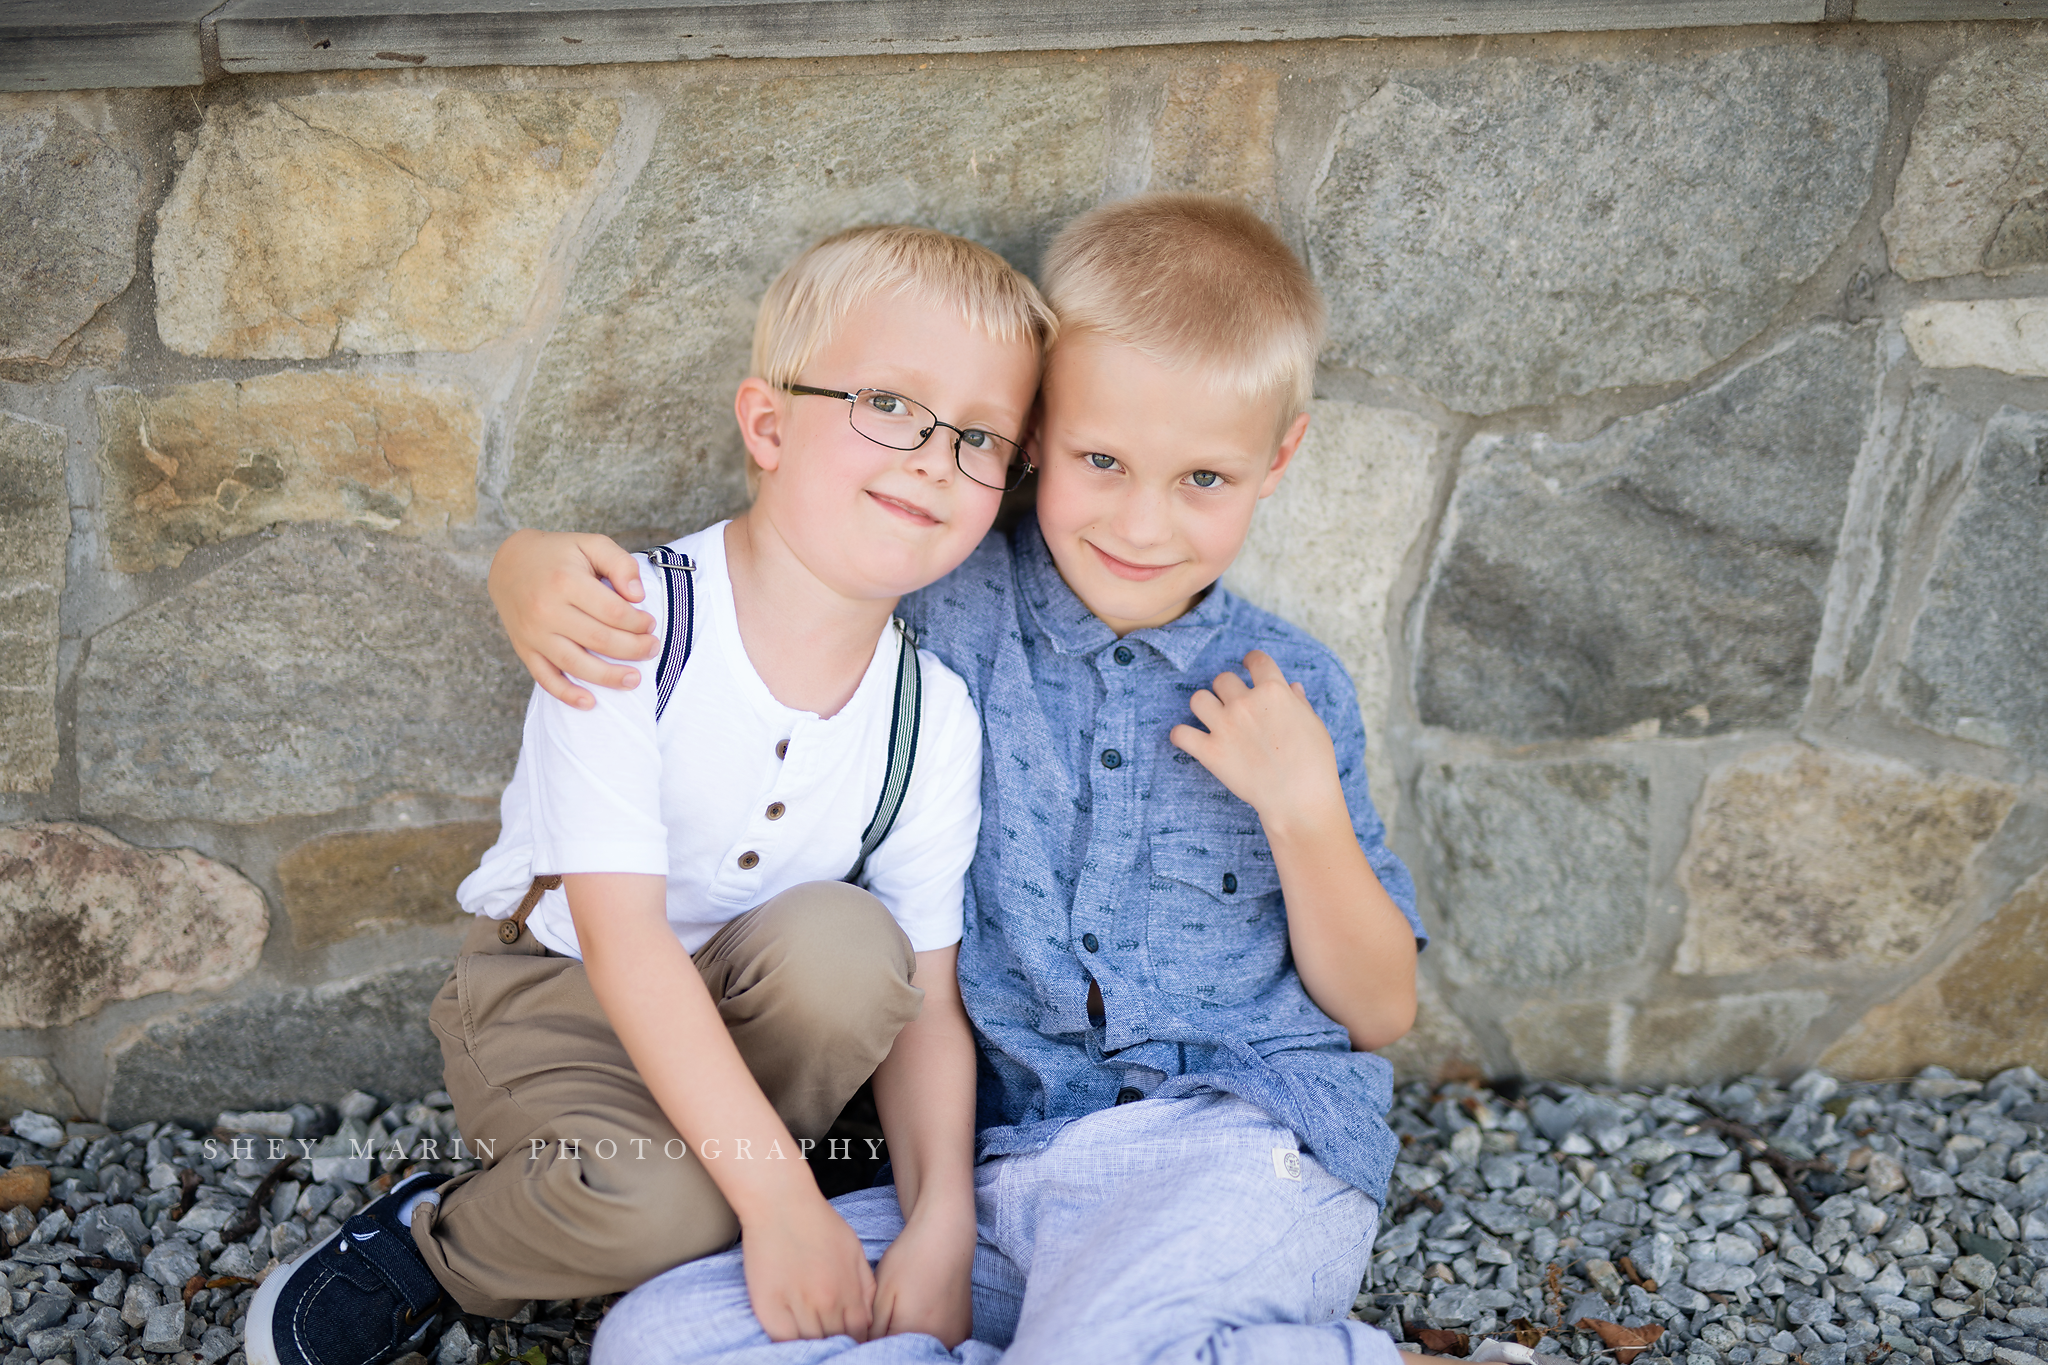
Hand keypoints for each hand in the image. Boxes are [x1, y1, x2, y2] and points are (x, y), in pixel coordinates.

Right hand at [487, 529, 656, 708]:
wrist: (509, 563)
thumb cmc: (559, 554)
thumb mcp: (591, 543)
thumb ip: (620, 563)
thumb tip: (638, 596)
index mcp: (566, 581)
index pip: (612, 611)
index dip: (638, 622)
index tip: (650, 624)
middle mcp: (546, 610)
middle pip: (599, 640)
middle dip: (633, 649)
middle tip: (652, 649)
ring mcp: (533, 633)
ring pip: (575, 664)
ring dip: (608, 677)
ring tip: (633, 680)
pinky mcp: (525, 649)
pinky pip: (545, 678)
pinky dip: (566, 694)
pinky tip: (589, 702)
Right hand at [739, 1193, 876, 1342]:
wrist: (781, 1203)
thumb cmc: (818, 1223)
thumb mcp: (854, 1250)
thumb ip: (865, 1285)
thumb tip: (868, 1318)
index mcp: (849, 1291)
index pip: (859, 1333)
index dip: (855, 1339)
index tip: (848, 1338)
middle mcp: (826, 1302)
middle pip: (836, 1340)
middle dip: (836, 1342)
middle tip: (830, 1338)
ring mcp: (797, 1305)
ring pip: (810, 1343)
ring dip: (813, 1343)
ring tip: (812, 1339)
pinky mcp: (769, 1306)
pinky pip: (782, 1340)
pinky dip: (789, 1344)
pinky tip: (792, 1338)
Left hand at [870, 1201, 974, 1345]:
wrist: (946, 1236)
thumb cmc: (910, 1259)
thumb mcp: (881, 1294)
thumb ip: (873, 1330)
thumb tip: (864, 1349)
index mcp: (914, 1333)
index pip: (886, 1354)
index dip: (874, 1342)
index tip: (872, 1325)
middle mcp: (940, 1341)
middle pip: (906, 1354)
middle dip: (891, 1341)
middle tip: (889, 1313)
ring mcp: (955, 1337)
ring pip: (922, 1349)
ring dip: (910, 1340)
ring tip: (907, 1311)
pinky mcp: (964, 1330)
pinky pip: (940, 1342)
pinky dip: (928, 1335)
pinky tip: (922, 1313)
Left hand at [1169, 650, 1342, 825]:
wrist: (1300, 800)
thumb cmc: (1314, 764)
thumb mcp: (1314, 725)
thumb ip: (1298, 702)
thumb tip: (1292, 688)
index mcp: (1274, 691)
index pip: (1256, 660)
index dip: (1251, 661)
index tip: (1248, 665)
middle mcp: (1245, 703)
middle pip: (1222, 679)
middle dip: (1228, 690)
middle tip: (1235, 706)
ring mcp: (1225, 726)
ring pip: (1198, 699)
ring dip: (1205, 707)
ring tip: (1212, 719)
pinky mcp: (1210, 752)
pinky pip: (1180, 734)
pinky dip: (1181, 736)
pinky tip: (1190, 739)